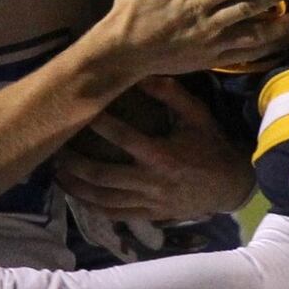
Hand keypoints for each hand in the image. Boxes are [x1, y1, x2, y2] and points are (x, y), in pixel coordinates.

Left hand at [55, 77, 255, 220]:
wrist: (231, 186)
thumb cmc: (212, 147)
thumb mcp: (197, 116)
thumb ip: (171, 95)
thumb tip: (143, 74)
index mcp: (162, 155)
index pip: (123, 138)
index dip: (99, 125)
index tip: (81, 112)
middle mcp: (151, 182)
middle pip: (102, 175)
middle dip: (75, 162)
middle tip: (56, 148)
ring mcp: (148, 202)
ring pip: (103, 198)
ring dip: (76, 186)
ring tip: (56, 172)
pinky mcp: (148, 214)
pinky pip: (115, 214)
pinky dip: (92, 206)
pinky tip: (76, 196)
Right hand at [95, 0, 288, 79]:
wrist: (122, 55)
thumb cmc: (132, 13)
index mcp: (195, 2)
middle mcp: (210, 25)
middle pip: (253, 9)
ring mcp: (214, 46)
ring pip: (257, 36)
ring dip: (284, 25)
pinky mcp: (213, 60)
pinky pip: (248, 56)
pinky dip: (271, 49)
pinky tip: (287, 42)